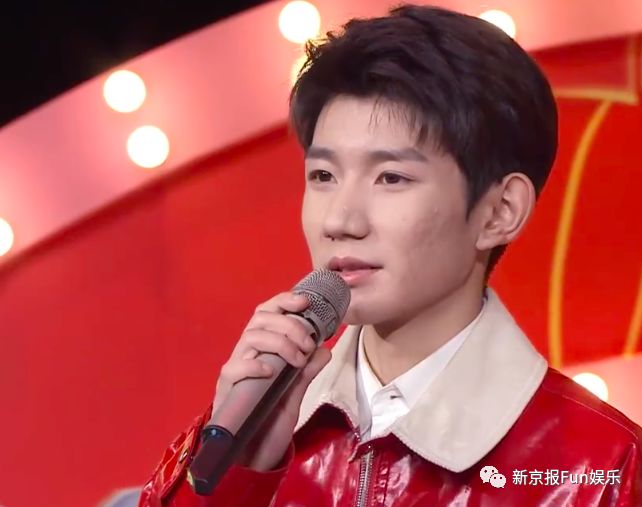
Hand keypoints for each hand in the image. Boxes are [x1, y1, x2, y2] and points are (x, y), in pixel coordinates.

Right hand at [211, 291, 331, 470]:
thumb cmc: (272, 420)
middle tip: (308, 343)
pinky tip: (270, 372)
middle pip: (261, 319)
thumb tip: (325, 349)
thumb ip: (307, 370)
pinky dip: (255, 364)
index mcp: (263, 348)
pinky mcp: (227, 388)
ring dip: (279, 343)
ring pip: (251, 337)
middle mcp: (247, 353)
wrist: (255, 455)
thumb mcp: (296, 393)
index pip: (269, 313)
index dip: (284, 301)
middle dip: (289, 324)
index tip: (305, 302)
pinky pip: (235, 367)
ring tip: (297, 359)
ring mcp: (236, 369)